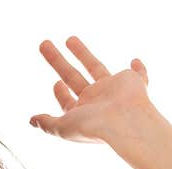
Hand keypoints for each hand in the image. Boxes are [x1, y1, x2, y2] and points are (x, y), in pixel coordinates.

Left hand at [29, 36, 152, 144]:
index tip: (56, 83)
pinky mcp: (132, 82)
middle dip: (57, 61)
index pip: (68, 101)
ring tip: (68, 38)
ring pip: (94, 66)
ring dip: (82, 53)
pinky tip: (135, 61)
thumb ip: (47, 123)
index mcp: (82, 113)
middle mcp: (96, 101)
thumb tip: (31, 121)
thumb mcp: (62, 127)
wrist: (125, 122)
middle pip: (72, 76)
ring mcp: (113, 91)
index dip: (60, 92)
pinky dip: (140, 69)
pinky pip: (139, 75)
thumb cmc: (93, 127)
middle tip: (44, 44)